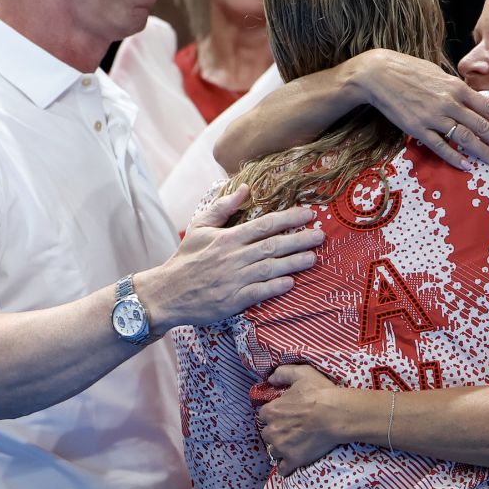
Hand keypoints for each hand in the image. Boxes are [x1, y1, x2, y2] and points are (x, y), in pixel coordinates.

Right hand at [138, 185, 322, 330]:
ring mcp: (234, 280)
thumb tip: (245, 187)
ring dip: (294, 263)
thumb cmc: (186, 258)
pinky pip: (260, 292)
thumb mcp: (200, 227)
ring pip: (270, 268)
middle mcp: (234, 257)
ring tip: (314, 257)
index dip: (288, 219)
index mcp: (228, 238)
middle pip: (273, 246)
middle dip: (299, 240)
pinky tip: (291, 283)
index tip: (308, 214)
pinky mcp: (233, 300)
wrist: (167, 293)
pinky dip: (276, 287)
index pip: (264, 225)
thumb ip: (223, 207)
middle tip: (321, 235)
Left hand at [259, 364, 342, 474]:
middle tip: (290, 428)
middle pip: (268, 433)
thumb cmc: (319, 392)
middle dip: (276, 431)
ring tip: (293, 444)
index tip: (284, 414)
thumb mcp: (301, 373)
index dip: (274, 414)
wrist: (336, 415)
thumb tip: (270, 378)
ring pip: (273, 450)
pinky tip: (292, 460)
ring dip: (280, 448)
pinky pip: (282, 468)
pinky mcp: (294, 460)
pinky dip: (285, 465)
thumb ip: (282, 373)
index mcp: (271, 411)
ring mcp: (282, 447)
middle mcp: (272, 430)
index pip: (264, 415)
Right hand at [354, 50, 488, 169]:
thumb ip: (455, 88)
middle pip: (481, 126)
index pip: (487, 108)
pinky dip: (455, 158)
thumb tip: (469, 100)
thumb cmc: (409, 70)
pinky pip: (440, 146)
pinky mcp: (418, 129)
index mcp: (456, 87)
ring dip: (484, 152)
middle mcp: (449, 103)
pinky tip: (467, 166)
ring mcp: (433, 118)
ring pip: (465, 139)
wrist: (378, 75)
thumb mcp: (438, 74)